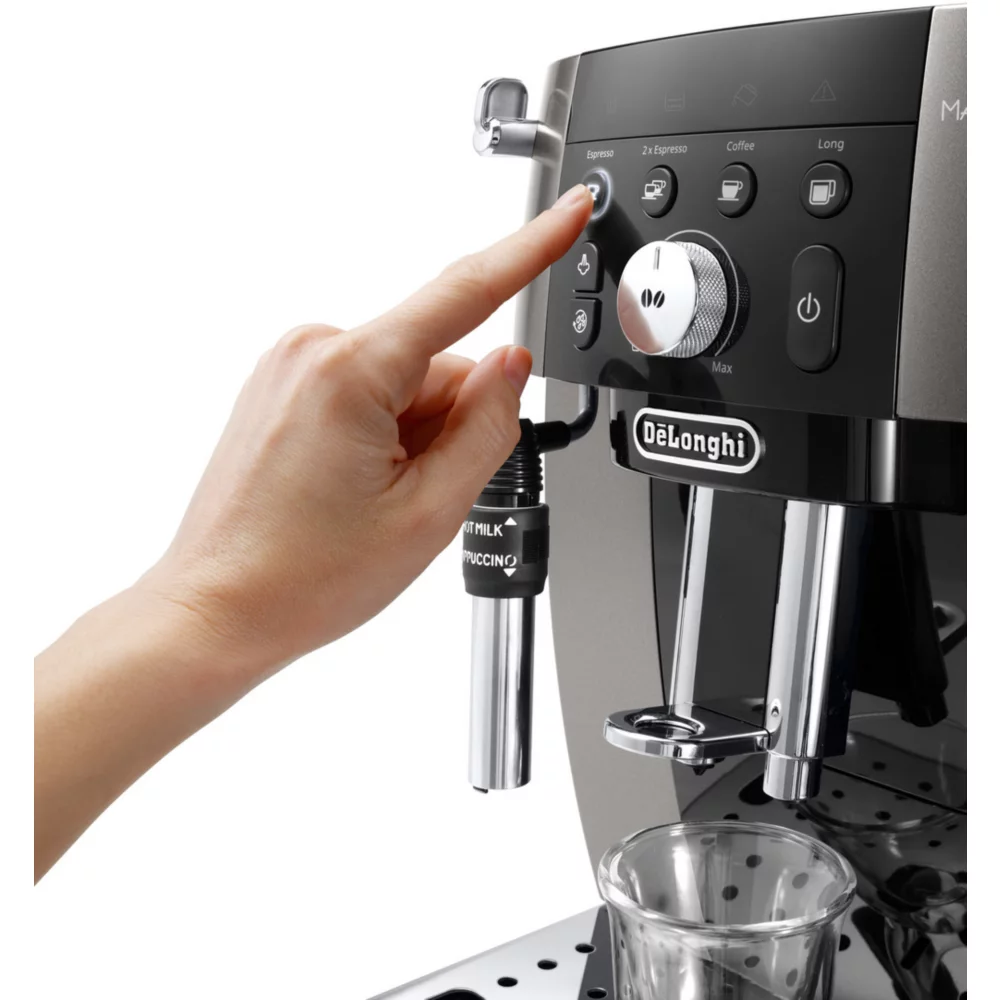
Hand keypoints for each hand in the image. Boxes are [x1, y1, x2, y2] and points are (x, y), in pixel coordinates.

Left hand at [140, 184, 593, 681]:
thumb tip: (510, 365)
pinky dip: (384, 435)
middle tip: (416, 498)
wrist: (217, 611)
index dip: (531, 249)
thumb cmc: (300, 578)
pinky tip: (353, 490)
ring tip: (373, 503)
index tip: (570, 210)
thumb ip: (488, 426)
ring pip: (405, 384)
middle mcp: (314, 350)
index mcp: (351, 370)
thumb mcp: (429, 512)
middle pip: (438, 365)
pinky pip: (368, 392)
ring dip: (415, 439)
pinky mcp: (284, 387)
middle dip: (451, 426)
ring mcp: (292, 367)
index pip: (466, 292)